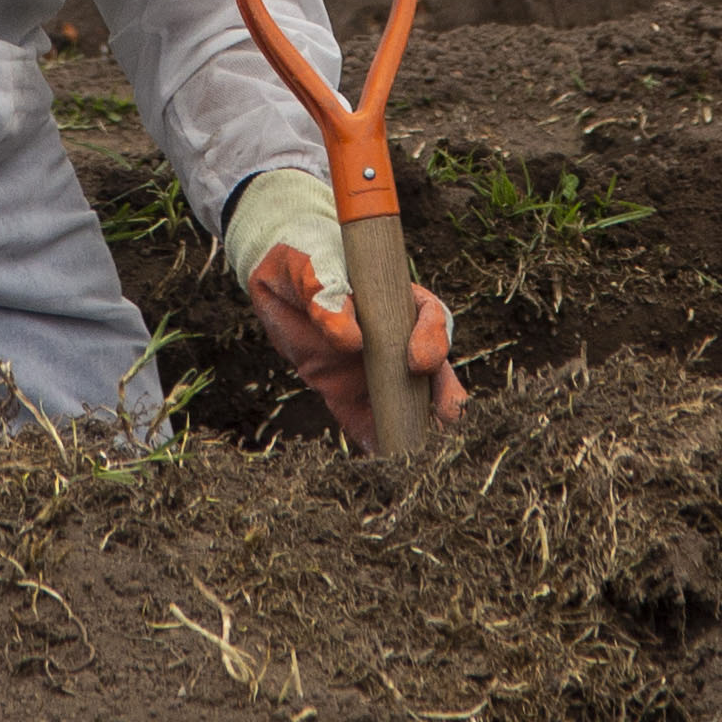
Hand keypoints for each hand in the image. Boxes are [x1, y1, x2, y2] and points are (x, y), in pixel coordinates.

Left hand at [230, 178, 466, 451]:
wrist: (274, 277)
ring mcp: (374, 370)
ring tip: (420, 455)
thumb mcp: (310, 265)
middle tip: (446, 418)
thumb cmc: (303, 256)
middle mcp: (396, 339)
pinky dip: (376, 444)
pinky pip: (367, 422)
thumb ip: (327, 292)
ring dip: (418, 427)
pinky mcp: (347, 395)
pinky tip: (380, 466)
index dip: (431, 340)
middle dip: (443, 395)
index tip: (416, 361)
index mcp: (398, 299)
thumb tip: (349, 336)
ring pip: (408, 402)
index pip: (430, 319)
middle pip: (433, 369)